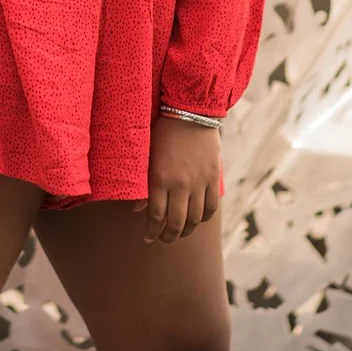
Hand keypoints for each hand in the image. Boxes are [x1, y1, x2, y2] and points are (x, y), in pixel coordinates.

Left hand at [133, 115, 220, 243]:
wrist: (191, 112)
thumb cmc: (164, 131)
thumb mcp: (147, 154)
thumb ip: (143, 183)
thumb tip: (138, 209)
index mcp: (160, 178)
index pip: (156, 216)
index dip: (152, 231)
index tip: (148, 238)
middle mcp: (180, 184)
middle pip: (176, 223)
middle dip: (168, 236)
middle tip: (163, 239)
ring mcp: (199, 182)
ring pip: (195, 219)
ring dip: (186, 231)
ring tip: (180, 232)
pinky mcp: (213, 178)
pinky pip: (211, 207)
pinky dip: (204, 217)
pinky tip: (197, 219)